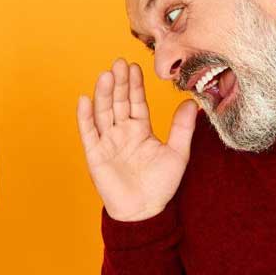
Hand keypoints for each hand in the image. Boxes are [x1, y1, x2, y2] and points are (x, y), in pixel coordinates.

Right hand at [76, 57, 197, 221]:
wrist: (144, 212)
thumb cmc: (160, 186)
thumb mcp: (177, 153)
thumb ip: (182, 128)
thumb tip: (190, 102)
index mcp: (140, 130)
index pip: (135, 102)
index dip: (134, 85)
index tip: (135, 66)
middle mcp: (122, 132)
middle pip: (118, 102)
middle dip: (118, 83)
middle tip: (119, 62)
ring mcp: (108, 142)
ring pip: (103, 113)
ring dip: (103, 94)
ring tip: (106, 75)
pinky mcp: (96, 155)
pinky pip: (89, 133)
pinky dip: (85, 117)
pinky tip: (85, 100)